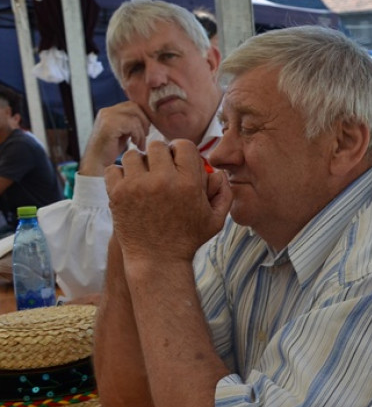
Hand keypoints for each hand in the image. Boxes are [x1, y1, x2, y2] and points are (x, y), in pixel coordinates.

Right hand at [79, 102, 151, 175]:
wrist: (96, 163)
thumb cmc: (111, 151)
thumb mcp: (123, 133)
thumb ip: (131, 124)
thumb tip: (149, 119)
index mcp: (110, 111)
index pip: (133, 105)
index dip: (143, 117)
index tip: (146, 131)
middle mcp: (107, 111)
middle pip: (135, 107)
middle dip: (145, 121)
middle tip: (145, 135)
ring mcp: (107, 116)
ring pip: (135, 116)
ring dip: (142, 132)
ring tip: (139, 143)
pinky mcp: (109, 125)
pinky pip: (132, 124)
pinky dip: (138, 135)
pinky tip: (135, 144)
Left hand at [105, 140, 231, 263]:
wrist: (157, 261)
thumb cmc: (187, 240)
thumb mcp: (216, 220)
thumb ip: (224, 193)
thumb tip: (219, 172)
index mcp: (189, 183)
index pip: (183, 145)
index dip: (180, 151)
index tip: (176, 162)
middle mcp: (163, 180)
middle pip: (157, 145)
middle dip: (159, 156)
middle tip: (159, 171)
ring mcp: (138, 186)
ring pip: (133, 155)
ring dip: (138, 164)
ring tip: (142, 179)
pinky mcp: (118, 194)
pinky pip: (113, 169)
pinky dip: (119, 175)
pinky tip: (129, 187)